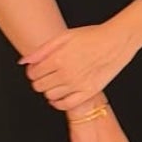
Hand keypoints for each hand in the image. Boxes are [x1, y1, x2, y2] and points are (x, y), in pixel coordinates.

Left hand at [19, 11, 141, 112]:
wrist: (117, 40)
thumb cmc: (92, 35)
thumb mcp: (64, 36)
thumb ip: (42, 50)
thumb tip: (24, 62)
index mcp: (58, 58)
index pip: (33, 74)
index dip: (32, 72)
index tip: (38, 69)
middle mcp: (66, 73)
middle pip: (39, 86)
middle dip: (39, 81)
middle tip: (46, 75)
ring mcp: (77, 85)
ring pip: (50, 96)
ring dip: (49, 91)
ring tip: (56, 83)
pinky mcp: (88, 92)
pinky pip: (66, 105)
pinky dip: (59, 103)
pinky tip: (60, 96)